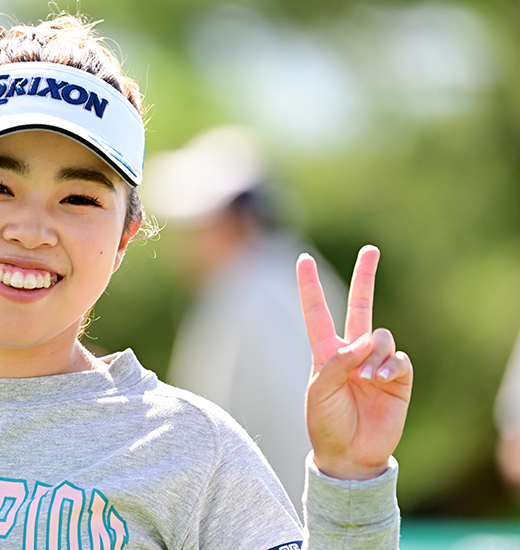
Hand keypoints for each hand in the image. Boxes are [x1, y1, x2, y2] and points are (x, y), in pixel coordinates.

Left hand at [297, 245, 412, 480]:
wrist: (350, 454)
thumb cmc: (326, 423)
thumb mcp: (319, 391)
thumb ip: (338, 362)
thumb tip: (366, 340)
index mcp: (325, 352)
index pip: (316, 312)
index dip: (309, 286)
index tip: (303, 258)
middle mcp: (352, 351)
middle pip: (360, 305)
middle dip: (365, 276)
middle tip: (371, 249)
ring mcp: (376, 363)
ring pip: (380, 335)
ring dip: (373, 354)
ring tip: (366, 378)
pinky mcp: (398, 377)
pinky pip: (399, 358)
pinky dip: (390, 367)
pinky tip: (381, 381)